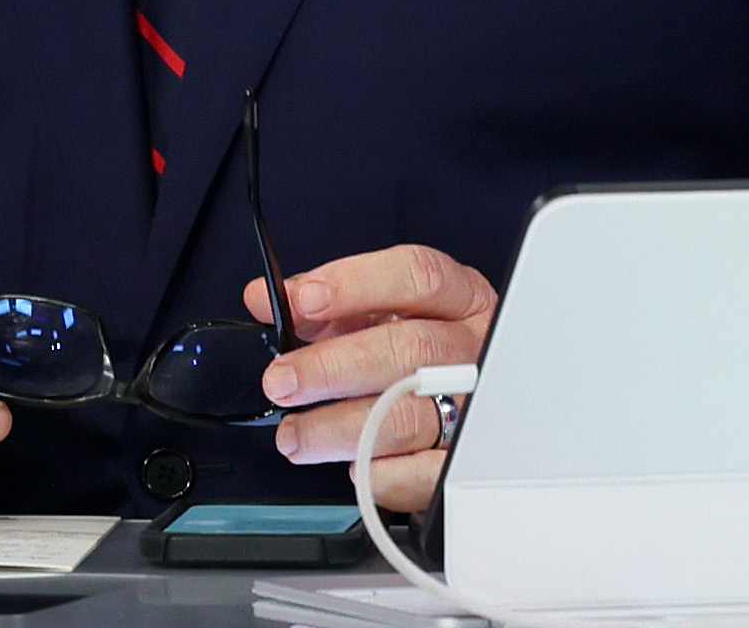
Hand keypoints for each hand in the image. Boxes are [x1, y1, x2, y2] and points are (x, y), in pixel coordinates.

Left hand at [248, 243, 495, 511]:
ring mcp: (477, 405)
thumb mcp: (382, 315)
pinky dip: (381, 473)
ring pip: (409, 416)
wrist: (484, 407)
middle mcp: (473, 347)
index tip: (303, 300)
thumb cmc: (421, 352)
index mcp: (459, 298)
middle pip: (409, 349)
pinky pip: (424, 473)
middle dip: (333, 366)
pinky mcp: (467, 462)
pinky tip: (354, 465)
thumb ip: (325, 307)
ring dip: (339, 429)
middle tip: (281, 381)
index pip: (416, 275)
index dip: (356, 284)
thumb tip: (265, 300)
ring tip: (296, 436)